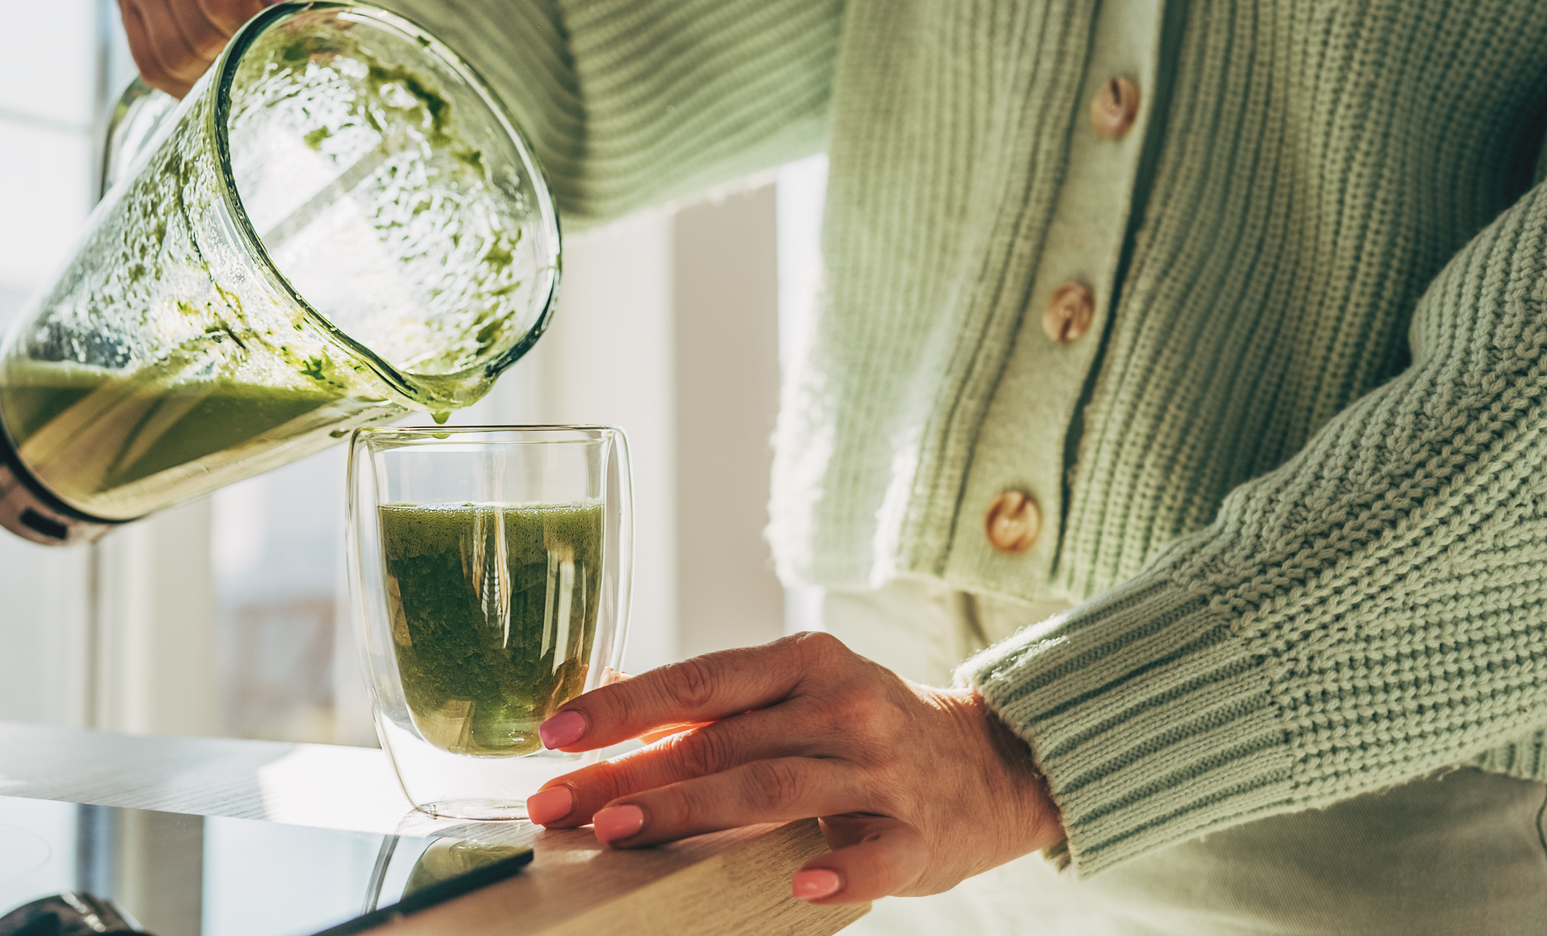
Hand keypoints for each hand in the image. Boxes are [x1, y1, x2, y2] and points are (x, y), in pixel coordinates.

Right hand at [118, 0, 370, 96]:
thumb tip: (284, 2)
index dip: (254, 25)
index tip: (277, 19)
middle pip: (194, 29)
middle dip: (236, 49)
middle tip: (263, 38)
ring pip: (169, 54)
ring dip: (213, 71)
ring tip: (242, 50)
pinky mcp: (128, 1)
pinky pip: (150, 65)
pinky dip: (187, 82)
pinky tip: (216, 67)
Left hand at [525, 632, 1063, 906]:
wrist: (989, 762)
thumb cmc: (865, 727)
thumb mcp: (797, 691)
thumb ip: (714, 700)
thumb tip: (607, 702)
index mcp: (803, 663)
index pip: (699, 680)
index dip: (624, 706)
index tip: (556, 732)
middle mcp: (839, 707)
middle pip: (718, 742)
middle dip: (628, 774)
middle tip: (558, 803)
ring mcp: (880, 770)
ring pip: (771, 789)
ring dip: (689, 810)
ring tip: (620, 832)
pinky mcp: (918, 833)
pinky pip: (874, 855)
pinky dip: (837, 870)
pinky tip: (798, 881)